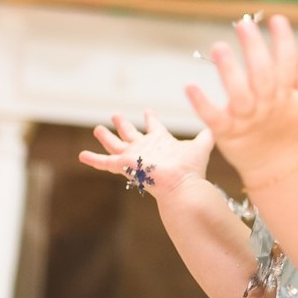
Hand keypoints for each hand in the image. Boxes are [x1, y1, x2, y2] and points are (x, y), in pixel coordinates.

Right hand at [80, 111, 213, 198]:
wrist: (181, 185)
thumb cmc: (191, 169)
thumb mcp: (200, 146)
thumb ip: (206, 137)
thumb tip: (216, 127)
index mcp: (161, 141)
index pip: (154, 127)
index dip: (150, 118)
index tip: (146, 111)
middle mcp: (145, 148)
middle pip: (131, 134)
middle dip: (124, 124)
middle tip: (115, 114)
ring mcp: (134, 157)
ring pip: (116, 144)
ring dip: (106, 137)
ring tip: (97, 128)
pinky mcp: (124, 165)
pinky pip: (105, 161)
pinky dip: (93, 159)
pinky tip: (81, 155)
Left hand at [186, 15, 297, 181]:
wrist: (278, 169)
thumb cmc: (288, 130)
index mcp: (285, 96)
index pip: (286, 64)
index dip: (282, 42)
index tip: (276, 19)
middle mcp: (268, 106)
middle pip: (262, 76)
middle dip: (254, 49)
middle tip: (243, 25)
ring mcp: (247, 121)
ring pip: (240, 95)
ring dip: (230, 72)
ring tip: (219, 47)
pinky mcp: (227, 134)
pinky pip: (214, 119)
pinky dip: (202, 104)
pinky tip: (190, 87)